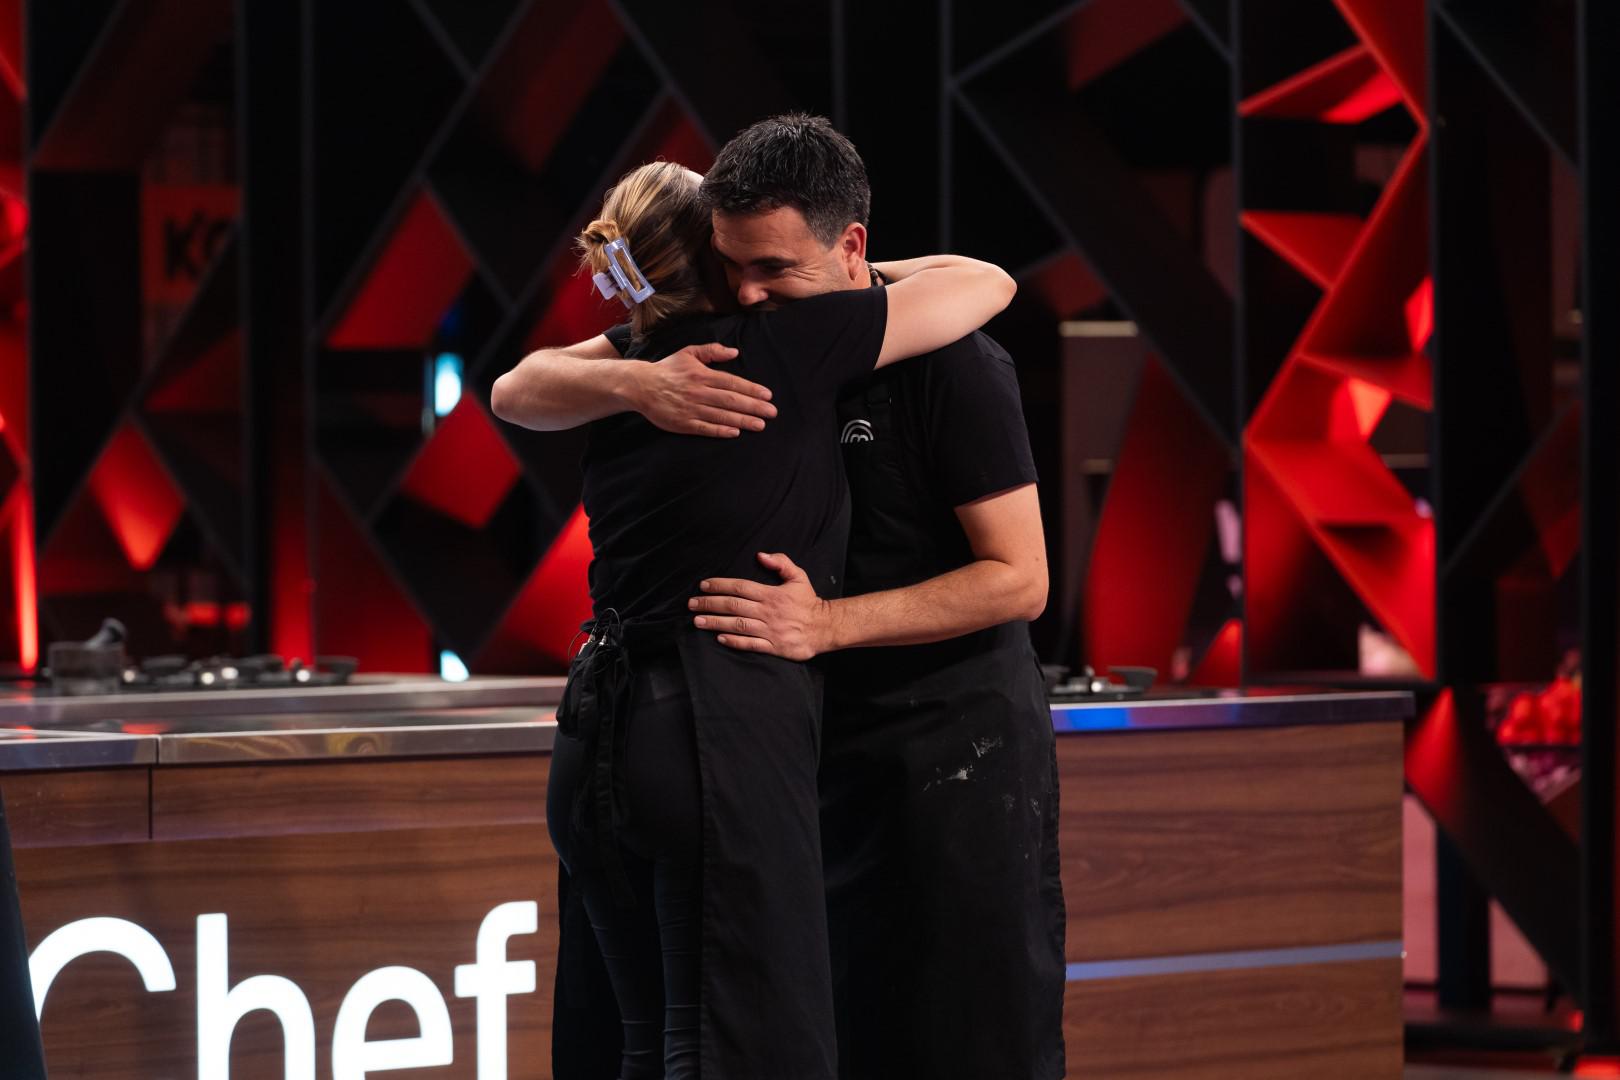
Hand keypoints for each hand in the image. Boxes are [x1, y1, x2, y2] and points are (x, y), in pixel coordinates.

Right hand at [629, 343, 775, 437]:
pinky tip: (735, 433)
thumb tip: (734, 352)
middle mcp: (698, 391)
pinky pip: (705, 428)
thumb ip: (712, 351)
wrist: (640, 386)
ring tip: (760, 424)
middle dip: (753, 407)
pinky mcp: (682, 423)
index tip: (768, 395)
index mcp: (701, 374)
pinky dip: (721, 431)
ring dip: (742, 420)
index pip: (732, 382)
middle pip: (731, 400)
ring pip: (721, 415)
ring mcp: (690, 408)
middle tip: (772, 412)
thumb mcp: (688, 353)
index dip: (751, 389)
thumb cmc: (668, 369)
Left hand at [688, 552, 830, 660]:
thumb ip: (781, 563)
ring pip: (737, 625)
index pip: (740, 587)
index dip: (720, 585)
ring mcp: (769, 630)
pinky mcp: (773, 647)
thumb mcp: (799, 576)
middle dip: (709, 604)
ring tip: (697, 621)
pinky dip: (734, 641)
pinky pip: (750, 644)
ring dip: (715, 622)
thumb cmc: (809, 602)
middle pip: (733, 606)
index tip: (703, 586)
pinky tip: (719, 638)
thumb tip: (760, 555)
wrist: (825, 627)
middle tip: (691, 604)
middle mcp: (767, 612)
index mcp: (771, 594)